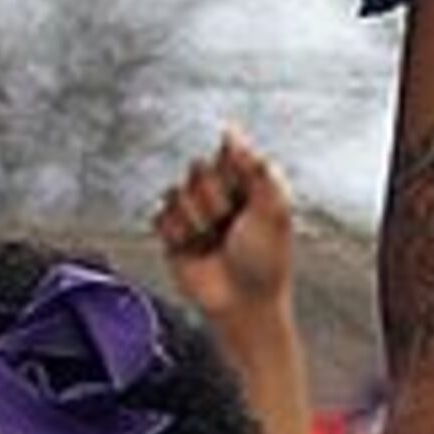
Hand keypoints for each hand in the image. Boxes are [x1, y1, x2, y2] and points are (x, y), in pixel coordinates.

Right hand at [152, 130, 297, 325]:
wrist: (243, 304)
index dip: (231, 171)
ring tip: (214, 242)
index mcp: (246, 186)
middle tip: (230, 224)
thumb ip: (257, 168)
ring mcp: (194, 213)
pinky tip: (194, 249)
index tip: (242, 193)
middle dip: (214, 198)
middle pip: (197, 168)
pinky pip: (160, 215)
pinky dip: (177, 233)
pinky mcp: (173, 232)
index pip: (226, 153)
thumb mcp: (273, 211)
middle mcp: (219, 195)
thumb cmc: (265, 262)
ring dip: (197, 219)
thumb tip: (232, 129)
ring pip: (177, 191)